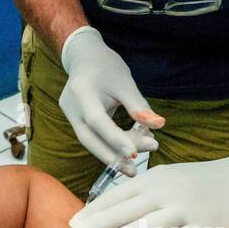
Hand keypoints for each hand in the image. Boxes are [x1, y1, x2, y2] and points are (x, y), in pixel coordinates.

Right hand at [59, 27, 163, 165]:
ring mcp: (69, 114)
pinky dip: (108, 144)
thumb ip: (139, 106)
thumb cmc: (106, 67)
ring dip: (111, 154)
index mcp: (82, 92)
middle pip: (89, 139)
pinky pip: (91, 136)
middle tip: (134, 170)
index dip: (115, 139)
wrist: (84, 57)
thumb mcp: (125, 82)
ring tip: (134, 163)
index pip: (98, 121)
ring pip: (89, 141)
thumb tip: (159, 126)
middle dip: (111, 157)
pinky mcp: (73, 119)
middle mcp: (71, 106)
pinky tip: (126, 149)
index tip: (134, 154)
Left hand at [68, 136, 228, 227]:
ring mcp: (188, 209)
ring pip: (150, 224)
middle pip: (127, 208)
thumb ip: (144, 194)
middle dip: (98, 222)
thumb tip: (109, 211)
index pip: (117, 194)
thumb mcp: (170, 179)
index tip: (71, 223)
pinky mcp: (208, 226)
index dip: (93, 209)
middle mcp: (168, 192)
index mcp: (156, 179)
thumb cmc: (204, 183)